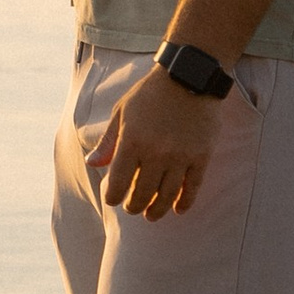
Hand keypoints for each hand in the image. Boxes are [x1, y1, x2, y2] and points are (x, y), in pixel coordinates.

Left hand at [84, 64, 223, 216]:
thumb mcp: (121, 112)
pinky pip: (192, 188)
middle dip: (134, 206)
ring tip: (151, 215)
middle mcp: (156, 153)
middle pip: (142, 193)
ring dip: (157, 210)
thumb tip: (92, 164)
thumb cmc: (149, 94)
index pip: (119, 182)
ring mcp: (180, 156)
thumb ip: (108, 141)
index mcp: (132, 141)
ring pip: (167, 195)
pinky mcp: (201, 157)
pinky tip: (178, 210)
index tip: (112, 200)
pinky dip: (185, 202)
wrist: (187, 78)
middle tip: (132, 209)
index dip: (113, 196)